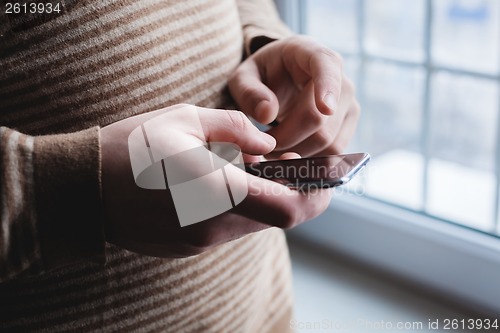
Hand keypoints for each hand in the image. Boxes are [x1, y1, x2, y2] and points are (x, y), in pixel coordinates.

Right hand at [101, 104, 331, 256]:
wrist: (81, 189)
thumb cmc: (129, 148)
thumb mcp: (183, 119)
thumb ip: (235, 129)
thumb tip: (268, 146)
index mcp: (215, 192)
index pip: (289, 209)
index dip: (317, 196)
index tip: (327, 179)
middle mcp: (211, 226)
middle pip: (276, 219)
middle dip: (293, 193)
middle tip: (290, 164)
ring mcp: (198, 242)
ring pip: (252, 224)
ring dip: (263, 199)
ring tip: (250, 168)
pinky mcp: (187, 247)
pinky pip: (226, 229)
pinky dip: (237, 209)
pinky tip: (220, 185)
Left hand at [228, 35, 359, 156]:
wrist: (284, 81)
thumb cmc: (263, 75)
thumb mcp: (244, 77)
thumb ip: (249, 92)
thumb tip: (267, 114)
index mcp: (310, 53)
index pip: (326, 65)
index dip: (328, 87)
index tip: (325, 108)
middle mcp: (339, 78)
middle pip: (319, 119)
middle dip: (287, 138)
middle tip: (263, 143)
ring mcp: (349, 104)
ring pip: (328, 141)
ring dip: (296, 152)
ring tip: (274, 146)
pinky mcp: (349, 126)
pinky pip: (333, 152)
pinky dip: (309, 158)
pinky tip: (290, 151)